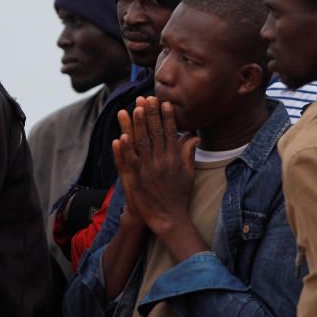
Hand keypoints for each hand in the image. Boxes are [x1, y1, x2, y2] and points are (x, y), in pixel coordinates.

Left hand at [112, 97, 199, 235]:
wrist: (168, 218)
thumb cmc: (179, 196)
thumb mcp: (189, 173)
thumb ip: (189, 153)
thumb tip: (195, 136)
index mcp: (174, 159)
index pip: (170, 133)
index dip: (166, 117)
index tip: (164, 103)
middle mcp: (161, 162)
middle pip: (154, 134)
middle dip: (150, 114)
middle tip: (147, 98)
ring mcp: (147, 170)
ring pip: (141, 143)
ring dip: (137, 125)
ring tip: (134, 109)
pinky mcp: (136, 179)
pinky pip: (129, 161)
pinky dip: (125, 149)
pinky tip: (121, 136)